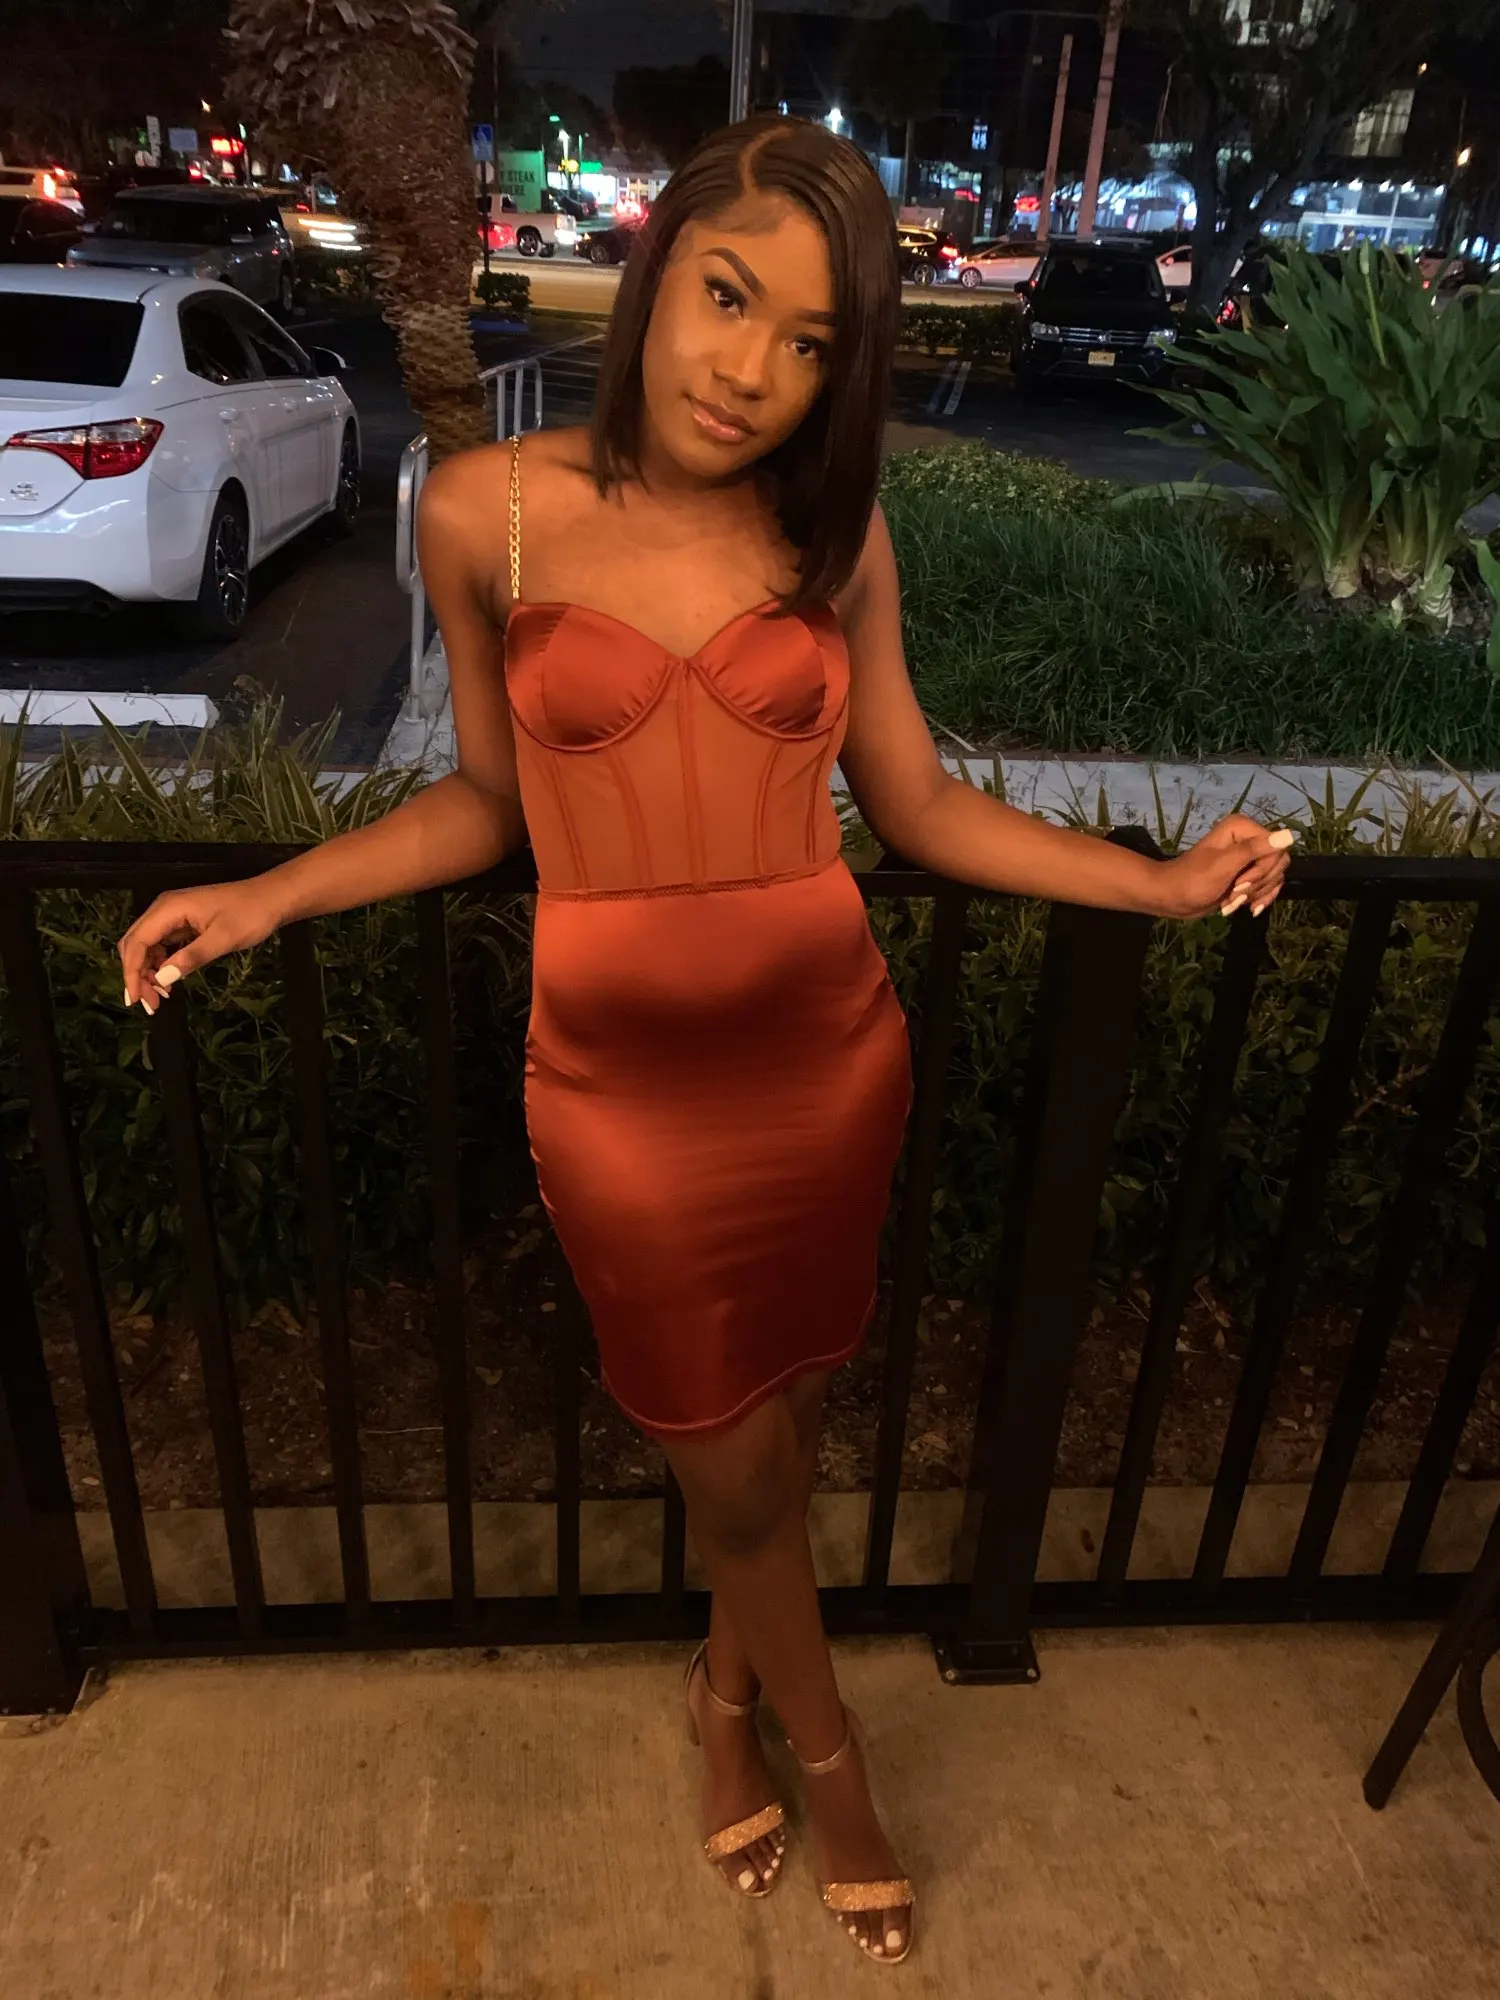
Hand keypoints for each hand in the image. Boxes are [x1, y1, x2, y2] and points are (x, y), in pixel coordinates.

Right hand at [119, 878, 284, 1014]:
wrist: (272, 897)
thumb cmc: (251, 914)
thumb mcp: (223, 939)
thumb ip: (191, 957)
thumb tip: (162, 979)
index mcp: (169, 908)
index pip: (138, 942)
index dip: (132, 972)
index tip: (137, 999)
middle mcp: (164, 908)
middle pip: (136, 943)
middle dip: (137, 974)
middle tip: (148, 1004)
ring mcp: (173, 914)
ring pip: (147, 945)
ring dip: (148, 971)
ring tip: (159, 997)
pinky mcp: (183, 921)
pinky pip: (162, 944)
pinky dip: (161, 963)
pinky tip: (168, 981)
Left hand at [1154, 815, 1294, 921]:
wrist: (1173, 898)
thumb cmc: (1193, 880)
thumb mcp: (1224, 865)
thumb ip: (1255, 849)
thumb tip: (1290, 835)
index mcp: (1243, 828)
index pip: (1277, 850)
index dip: (1263, 870)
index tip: (1240, 884)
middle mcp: (1250, 838)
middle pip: (1278, 864)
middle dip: (1258, 884)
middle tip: (1235, 893)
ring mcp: (1250, 856)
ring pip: (1275, 877)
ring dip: (1256, 894)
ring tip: (1232, 902)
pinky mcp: (1248, 873)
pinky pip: (1268, 886)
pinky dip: (1259, 898)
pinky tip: (1247, 908)